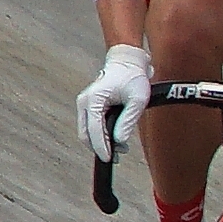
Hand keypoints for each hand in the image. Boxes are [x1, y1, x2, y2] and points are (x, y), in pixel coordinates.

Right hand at [77, 44, 153, 161]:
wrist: (127, 62)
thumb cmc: (132, 76)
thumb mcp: (137, 99)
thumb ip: (128, 121)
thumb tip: (119, 140)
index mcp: (93, 99)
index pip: (94, 130)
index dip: (101, 147)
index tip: (108, 159)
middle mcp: (84, 102)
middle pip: (86, 135)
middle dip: (99, 148)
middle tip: (115, 157)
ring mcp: (84, 105)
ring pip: (87, 133)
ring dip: (100, 143)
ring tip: (119, 149)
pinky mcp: (89, 107)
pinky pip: (90, 127)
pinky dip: (100, 136)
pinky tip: (114, 140)